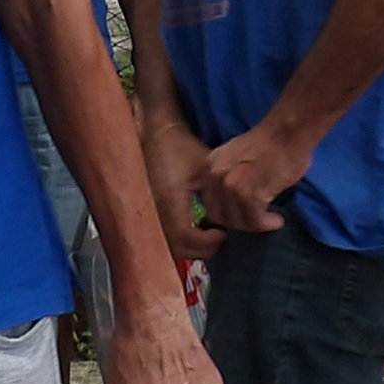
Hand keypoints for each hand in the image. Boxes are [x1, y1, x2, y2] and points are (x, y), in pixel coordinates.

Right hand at [142, 114, 223, 263]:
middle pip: (176, 248)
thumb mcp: (205, 167)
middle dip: (201, 249)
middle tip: (220, 239)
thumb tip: (236, 218)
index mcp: (169, 199)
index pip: (186, 237)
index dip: (207, 241)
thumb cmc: (181, 148)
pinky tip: (194, 229)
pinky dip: (180, 240)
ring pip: (168, 245)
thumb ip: (219, 193)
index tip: (223, 233)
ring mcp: (147, 213)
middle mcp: (153, 211)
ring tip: (209, 236)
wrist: (154, 134)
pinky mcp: (146, 212)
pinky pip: (163, 237)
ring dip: (190, 247)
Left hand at [200, 121, 309, 237]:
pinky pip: (254, 220)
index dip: (226, 213)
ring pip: (236, 221)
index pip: (210, 201)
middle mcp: (216, 175)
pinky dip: (266, 224)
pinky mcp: (249, 193)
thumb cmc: (272, 142)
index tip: (242, 215)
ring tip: (270, 221)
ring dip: (254, 225)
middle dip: (238, 222)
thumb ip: (231, 176)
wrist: (287, 132)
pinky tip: (276, 220)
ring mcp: (231, 184)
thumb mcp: (239, 157)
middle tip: (256, 221)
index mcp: (212, 165)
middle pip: (218, 215)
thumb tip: (234, 201)